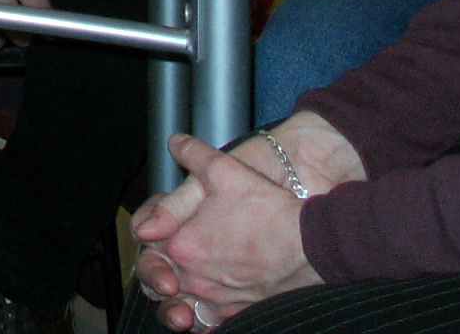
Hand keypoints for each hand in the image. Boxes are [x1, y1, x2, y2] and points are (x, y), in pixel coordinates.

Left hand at [132, 136, 323, 324]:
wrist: (311, 244)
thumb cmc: (268, 209)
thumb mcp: (226, 170)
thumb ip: (194, 155)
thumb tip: (175, 143)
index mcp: (182, 244)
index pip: (148, 245)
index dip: (150, 235)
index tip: (157, 229)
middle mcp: (194, 277)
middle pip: (159, 279)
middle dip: (157, 270)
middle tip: (166, 260)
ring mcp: (216, 298)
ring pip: (181, 306)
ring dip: (175, 299)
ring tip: (179, 290)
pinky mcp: (238, 311)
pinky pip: (208, 320)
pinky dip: (201, 315)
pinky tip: (204, 306)